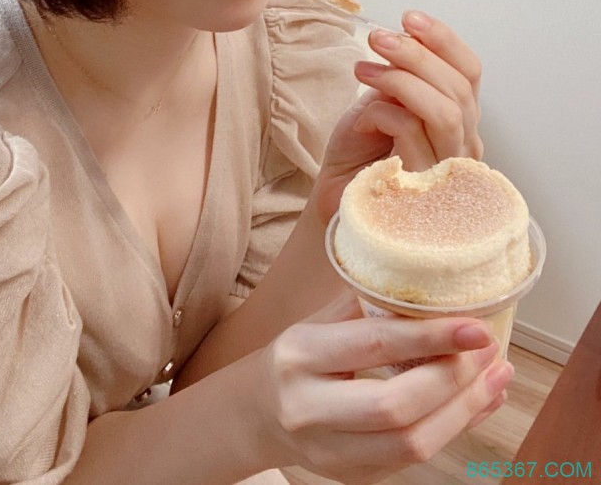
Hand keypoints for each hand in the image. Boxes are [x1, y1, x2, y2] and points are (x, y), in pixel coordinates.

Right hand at [253, 309, 511, 484]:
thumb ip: (370, 305)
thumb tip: (439, 290)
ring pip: (411, 444)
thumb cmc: (301, 355)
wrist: (259, 411)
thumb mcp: (321, 319)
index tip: (476, 327)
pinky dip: (453, 429)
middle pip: (397, 406)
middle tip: (490, 351)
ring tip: (496, 377)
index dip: (431, 337)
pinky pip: (414, 459)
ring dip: (464, 410)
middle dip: (455, 379)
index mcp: (299, 355)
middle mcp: (308, 408)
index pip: (373, 345)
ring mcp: (329, 452)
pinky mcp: (351, 477)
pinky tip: (476, 402)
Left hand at [315, 10, 481, 220]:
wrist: (336, 202)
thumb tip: (404, 37)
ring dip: (401, 78)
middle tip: (377, 38)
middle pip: (459, 86)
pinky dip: (382, 114)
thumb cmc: (359, 156)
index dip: (444, 40)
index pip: (469, 72)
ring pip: (443, 109)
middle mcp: (463, 144)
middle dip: (416, 53)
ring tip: (364, 69)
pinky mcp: (427, 187)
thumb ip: (401, 77)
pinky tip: (361, 121)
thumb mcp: (382, 102)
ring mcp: (449, 169)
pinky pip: (412, 133)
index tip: (409, 17)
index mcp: (458, 119)